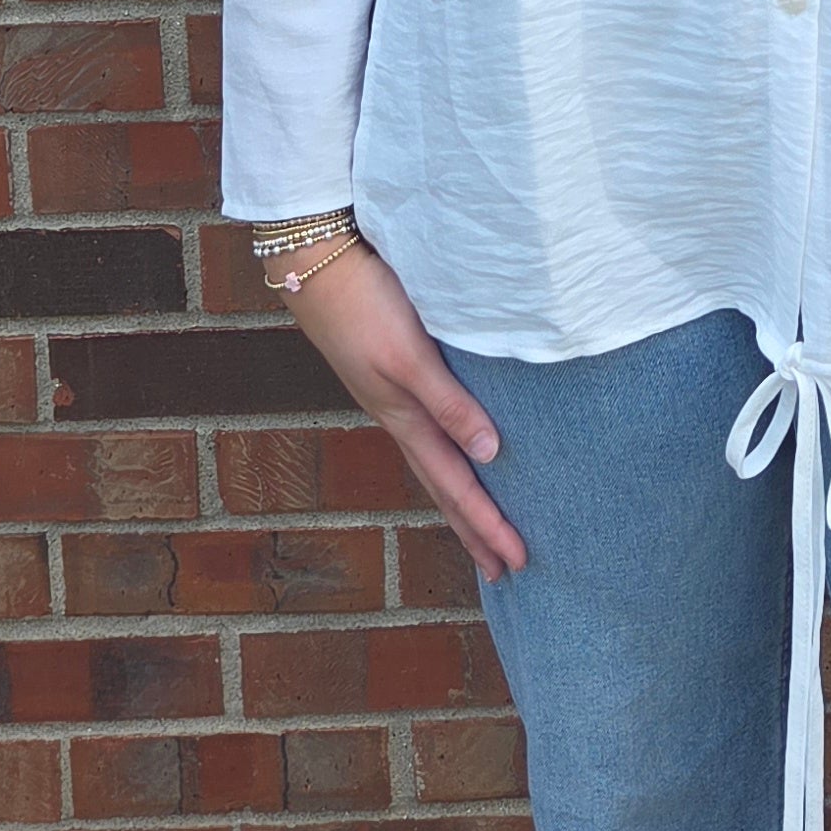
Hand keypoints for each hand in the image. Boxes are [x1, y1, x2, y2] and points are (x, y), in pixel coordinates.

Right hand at [276, 245, 526, 585]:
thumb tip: (490, 454)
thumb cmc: (365, 304)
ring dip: (458, 498)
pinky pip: (426, 432)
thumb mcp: (408, 357)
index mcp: (403, 419)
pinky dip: (445, 457)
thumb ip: (448, 403)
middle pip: (441, 486)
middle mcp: (397, 416)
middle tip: (502, 570)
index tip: (516, 563)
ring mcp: (389, 397)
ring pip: (432, 462)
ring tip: (479, 525)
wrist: (314, 261)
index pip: (455, 485)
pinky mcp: (388, 373)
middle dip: (472, 527)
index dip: (486, 524)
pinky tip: (454, 449)